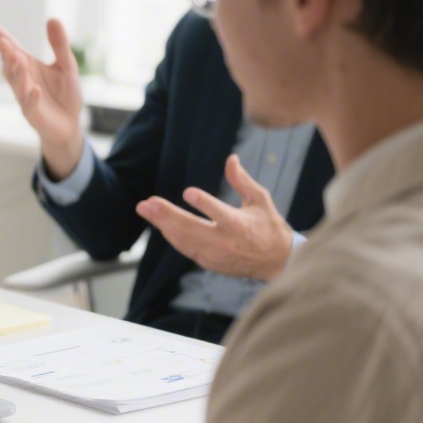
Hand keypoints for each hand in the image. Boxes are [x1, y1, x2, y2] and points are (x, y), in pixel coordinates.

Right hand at [0, 19, 85, 179]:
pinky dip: (31, 97)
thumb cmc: (65, 95)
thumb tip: (52, 18)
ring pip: (17, 84)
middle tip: (3, 41)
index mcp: (29, 66)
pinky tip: (35, 89)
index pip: (12, 49)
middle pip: (10, 65)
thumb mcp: (67, 66)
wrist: (69, 124)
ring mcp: (25, 97)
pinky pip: (30, 105)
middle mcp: (23, 80)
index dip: (0, 36)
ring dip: (17, 72)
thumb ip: (59, 44)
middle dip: (6, 54)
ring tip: (18, 58)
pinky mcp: (33, 114)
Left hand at [135, 154, 294, 280]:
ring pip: (183, 239)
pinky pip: (185, 248)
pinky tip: (159, 224)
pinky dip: (171, 236)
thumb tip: (231, 158)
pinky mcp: (208, 263)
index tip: (188, 192)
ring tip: (145, 210)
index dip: (204, 203)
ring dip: (162, 225)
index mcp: (240, 225)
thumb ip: (242, 181)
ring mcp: (214, 255)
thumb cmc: (269, 227)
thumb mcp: (260, 200)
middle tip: (147, 204)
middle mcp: (225, 242)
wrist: (276, 263)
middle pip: (191, 228)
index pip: (219, 213)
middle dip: (166, 215)